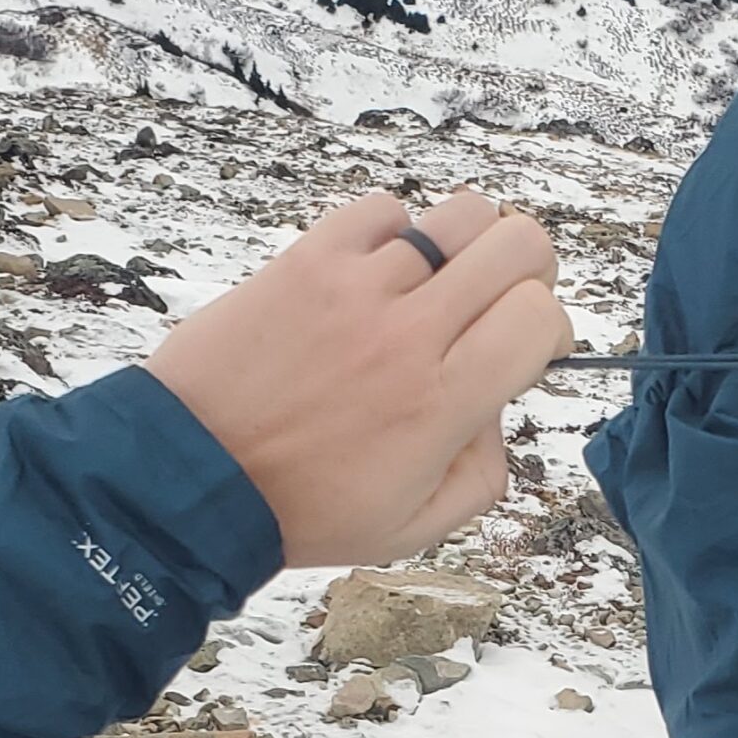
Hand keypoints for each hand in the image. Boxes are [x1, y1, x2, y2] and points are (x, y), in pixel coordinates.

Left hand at [144, 190, 571, 567]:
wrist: (190, 475)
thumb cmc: (302, 509)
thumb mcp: (414, 528)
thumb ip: (484, 474)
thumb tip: (495, 407)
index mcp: (443, 403)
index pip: (541, 315)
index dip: (548, 328)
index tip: (524, 348)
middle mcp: (411, 335)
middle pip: (520, 243)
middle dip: (527, 271)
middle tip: (494, 304)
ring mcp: (359, 287)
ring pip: (460, 215)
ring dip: (466, 247)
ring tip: (435, 285)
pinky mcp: (310, 259)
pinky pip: (383, 210)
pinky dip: (394, 234)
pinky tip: (374, 276)